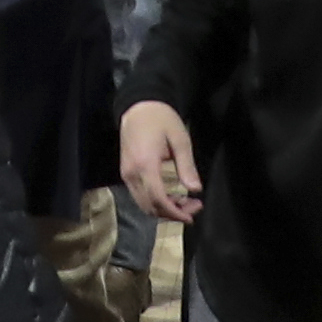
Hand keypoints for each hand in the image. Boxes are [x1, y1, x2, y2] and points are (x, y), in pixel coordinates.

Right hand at [120, 99, 205, 222]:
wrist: (138, 106)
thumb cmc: (162, 119)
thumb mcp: (180, 140)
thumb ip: (186, 166)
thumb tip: (195, 189)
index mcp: (145, 165)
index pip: (158, 199)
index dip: (175, 212)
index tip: (191, 216)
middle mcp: (132, 173)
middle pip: (150, 206)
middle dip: (172, 213)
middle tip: (194, 207)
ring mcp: (126, 174)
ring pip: (143, 204)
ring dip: (164, 209)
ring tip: (185, 202)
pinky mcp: (126, 172)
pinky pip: (140, 195)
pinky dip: (155, 202)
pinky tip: (171, 196)